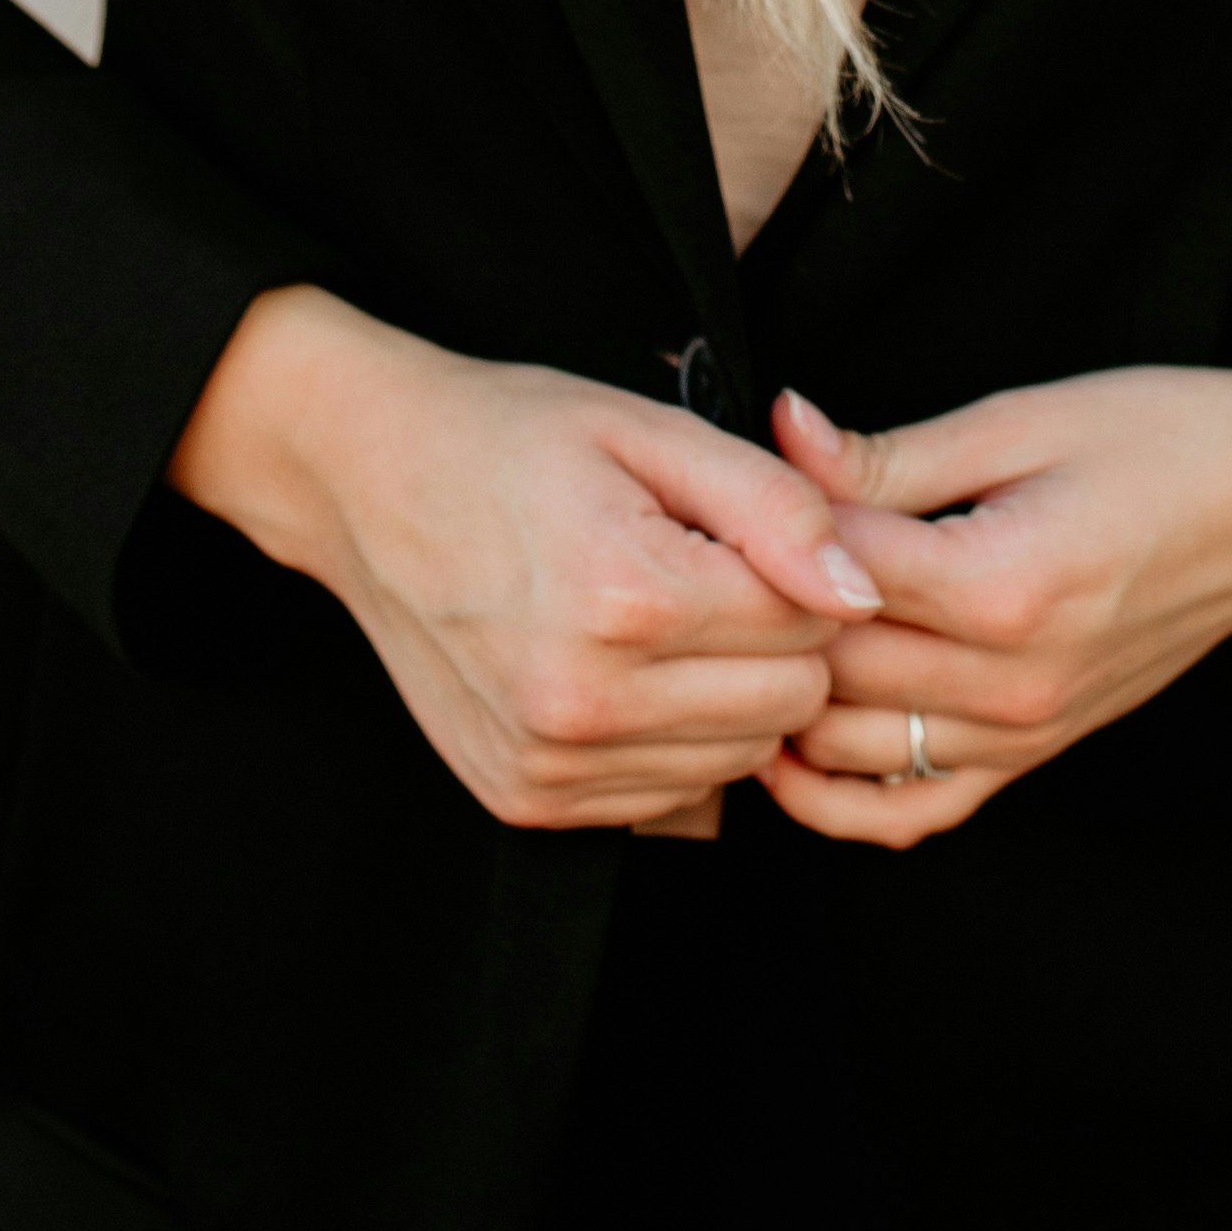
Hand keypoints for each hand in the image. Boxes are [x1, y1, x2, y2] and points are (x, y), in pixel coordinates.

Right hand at [169, 285, 881, 832]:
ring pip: (736, 762)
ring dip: (728, 695)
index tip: (748, 532)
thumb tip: (862, 592)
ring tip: (666, 617)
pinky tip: (625, 669)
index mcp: (626, 597)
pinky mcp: (526, 800)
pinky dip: (671, 739)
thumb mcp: (651, 430)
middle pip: (785, 706)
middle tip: (714, 573)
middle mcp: (584, 702)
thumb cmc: (515, 439)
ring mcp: (549, 765)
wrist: (368, 483)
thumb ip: (775, 505)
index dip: (801, 570)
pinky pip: (667, 796)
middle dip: (778, 639)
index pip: (809, 625)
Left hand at [757, 303, 1231, 847]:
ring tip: (743, 637)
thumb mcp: (1019, 420)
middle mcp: (1015, 683)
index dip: (770, 528)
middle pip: (830, 670)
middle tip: (723, 558)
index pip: (834, 578)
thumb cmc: (1160, 437)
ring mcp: (1028, 733)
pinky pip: (915, 812)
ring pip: (851, 753)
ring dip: (786, 701)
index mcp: (1006, 585)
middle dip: (764, 616)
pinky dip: (840, 795)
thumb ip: (888, 456)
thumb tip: (780, 433)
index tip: (738, 485)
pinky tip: (796, 738)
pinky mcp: (1036, 755)